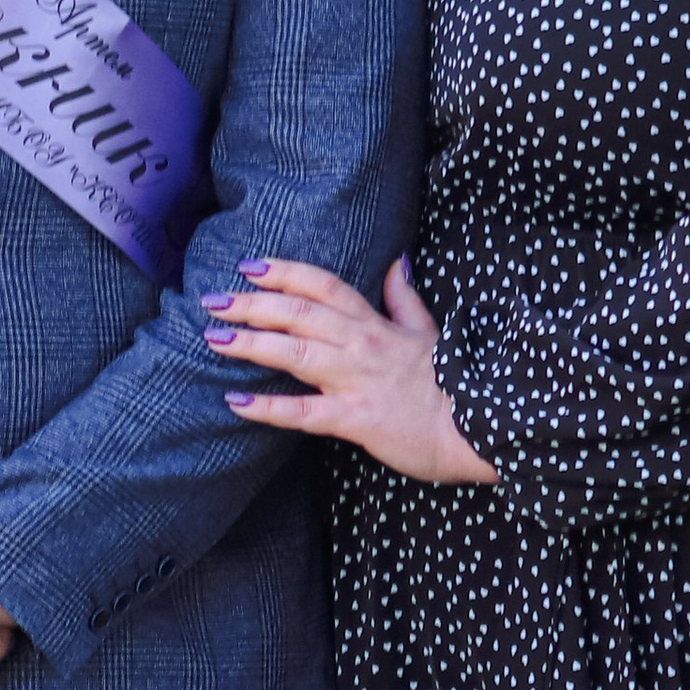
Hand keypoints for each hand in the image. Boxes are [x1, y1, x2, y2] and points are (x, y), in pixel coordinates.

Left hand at [207, 258, 495, 485]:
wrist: (475, 428)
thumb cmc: (448, 382)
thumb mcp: (427, 331)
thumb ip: (404, 297)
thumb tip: (396, 261)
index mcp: (375, 323)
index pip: (324, 284)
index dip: (284, 272)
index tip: (249, 266)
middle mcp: (361, 345)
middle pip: (299, 313)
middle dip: (253, 303)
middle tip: (213, 301)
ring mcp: (357, 381)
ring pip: (295, 353)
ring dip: (251, 343)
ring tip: (214, 338)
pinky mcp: (356, 419)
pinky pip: (305, 412)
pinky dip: (268, 408)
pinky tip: (236, 402)